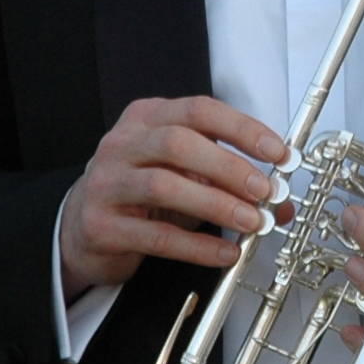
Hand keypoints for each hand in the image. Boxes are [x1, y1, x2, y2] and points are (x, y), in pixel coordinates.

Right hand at [60, 96, 288, 292]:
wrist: (81, 229)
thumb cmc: (141, 194)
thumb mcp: (184, 174)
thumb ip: (229, 180)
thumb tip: (282, 201)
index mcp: (146, 118)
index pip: (199, 110)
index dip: (242, 128)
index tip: (277, 152)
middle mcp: (122, 144)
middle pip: (179, 143)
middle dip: (230, 167)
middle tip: (265, 190)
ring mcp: (107, 183)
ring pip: (165, 185)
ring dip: (216, 205)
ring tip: (251, 222)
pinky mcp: (101, 225)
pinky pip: (156, 235)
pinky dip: (196, 246)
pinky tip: (224, 253)